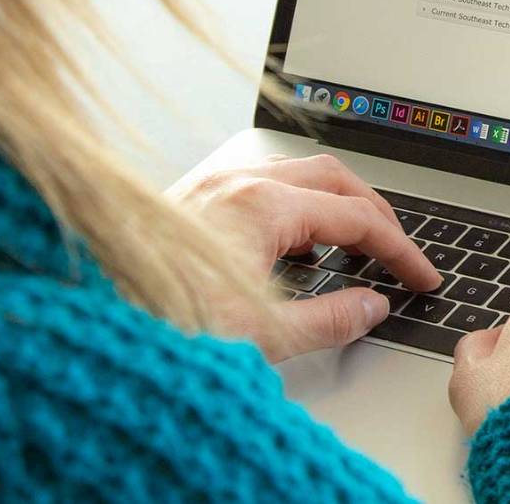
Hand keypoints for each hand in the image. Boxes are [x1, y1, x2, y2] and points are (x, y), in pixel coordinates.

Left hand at [167, 137, 439, 361]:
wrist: (88, 318)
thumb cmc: (158, 320)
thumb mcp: (260, 335)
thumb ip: (328, 320)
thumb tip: (371, 307)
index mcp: (263, 206)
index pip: (357, 217)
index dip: (399, 248)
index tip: (420, 275)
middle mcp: (238, 182)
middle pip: (334, 177)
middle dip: (375, 213)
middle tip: (397, 252)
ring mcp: (212, 183)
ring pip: (298, 174)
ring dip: (336, 203)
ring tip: (355, 245)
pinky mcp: (193, 196)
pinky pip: (263, 183)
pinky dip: (297, 205)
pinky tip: (294, 244)